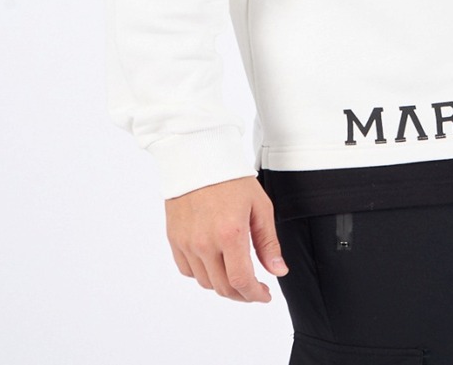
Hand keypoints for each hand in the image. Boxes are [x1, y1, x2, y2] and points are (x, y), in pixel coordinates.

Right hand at [165, 176, 288, 302]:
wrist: (198, 156)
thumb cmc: (232, 177)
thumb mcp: (259, 206)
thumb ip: (268, 243)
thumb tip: (278, 271)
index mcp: (230, 233)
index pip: (241, 281)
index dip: (254, 295)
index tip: (264, 295)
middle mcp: (205, 243)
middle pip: (223, 287)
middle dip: (241, 294)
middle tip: (254, 288)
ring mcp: (186, 243)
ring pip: (205, 282)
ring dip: (223, 284)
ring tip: (235, 272)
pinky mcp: (174, 239)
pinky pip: (188, 270)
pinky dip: (203, 273)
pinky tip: (214, 262)